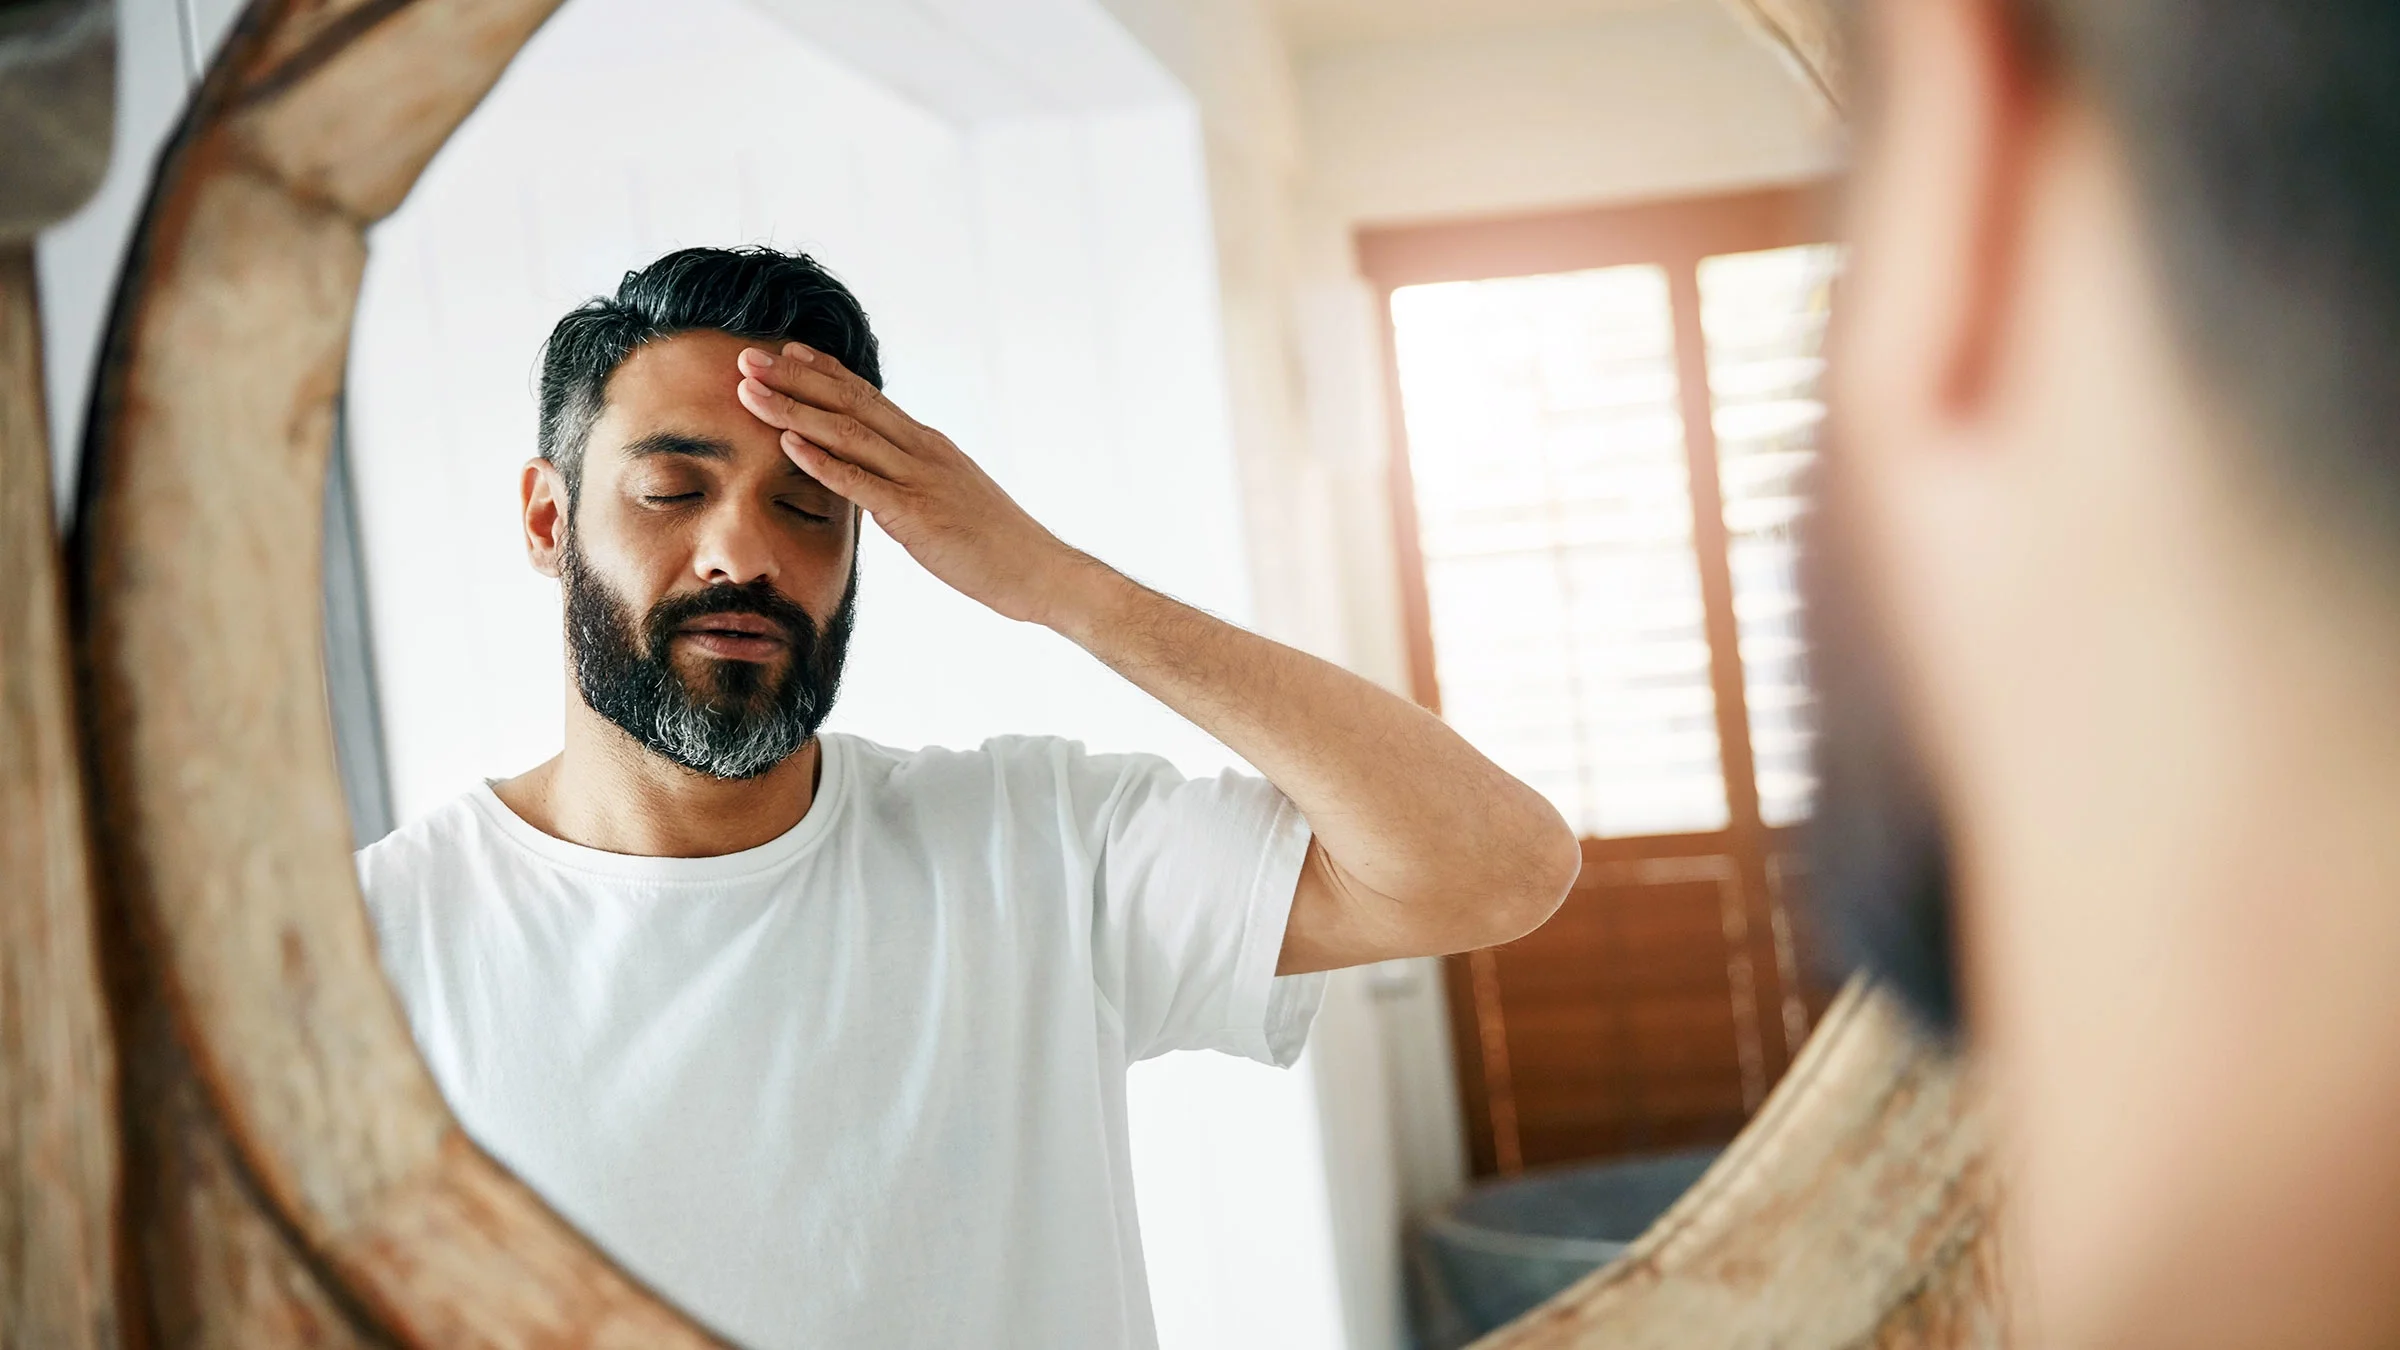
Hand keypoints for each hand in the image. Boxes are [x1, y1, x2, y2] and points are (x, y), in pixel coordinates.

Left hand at [734, 343, 1087, 624]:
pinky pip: (862, 482)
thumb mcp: (948, 498)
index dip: (823, 371)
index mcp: (927, 444)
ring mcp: (919, 479)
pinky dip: (822, 461)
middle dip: (793, 378)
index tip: (786, 351)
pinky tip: (788, 443)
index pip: (867, 396)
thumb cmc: (995, 543)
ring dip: (793, 409)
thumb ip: (911, 481)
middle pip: (849, 401)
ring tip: (749, 391)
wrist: (1039, 570)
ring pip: (846, 433)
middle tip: (747, 357)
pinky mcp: (916, 515)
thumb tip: (877, 479)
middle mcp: (921, 450)